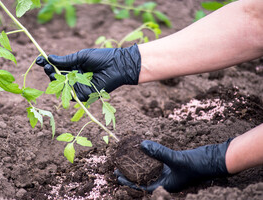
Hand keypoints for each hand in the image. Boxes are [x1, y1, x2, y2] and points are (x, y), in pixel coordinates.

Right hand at [36, 45, 140, 100]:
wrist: (117, 65)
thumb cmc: (102, 58)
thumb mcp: (81, 56)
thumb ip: (66, 60)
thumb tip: (49, 58)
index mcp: (75, 67)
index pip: (58, 67)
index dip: (48, 64)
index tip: (39, 59)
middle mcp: (75, 77)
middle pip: (57, 77)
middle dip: (49, 71)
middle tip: (45, 65)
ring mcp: (79, 86)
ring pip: (61, 86)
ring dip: (54, 80)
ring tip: (51, 71)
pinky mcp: (83, 95)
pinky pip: (70, 94)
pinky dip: (63, 88)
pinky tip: (59, 80)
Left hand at [115, 138, 232, 192]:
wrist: (214, 160)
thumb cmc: (197, 165)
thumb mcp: (176, 159)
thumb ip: (159, 153)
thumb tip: (141, 145)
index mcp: (165, 186)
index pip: (142, 187)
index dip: (129, 182)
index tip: (117, 175)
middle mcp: (166, 180)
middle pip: (144, 179)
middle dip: (130, 174)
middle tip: (117, 166)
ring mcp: (169, 172)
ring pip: (149, 170)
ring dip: (138, 165)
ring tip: (127, 158)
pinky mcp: (173, 164)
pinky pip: (157, 162)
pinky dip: (149, 158)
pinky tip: (143, 151)